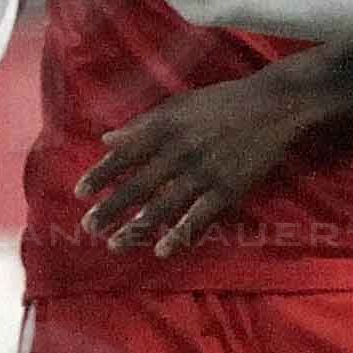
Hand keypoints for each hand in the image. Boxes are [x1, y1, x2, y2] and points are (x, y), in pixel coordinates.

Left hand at [78, 65, 315, 256]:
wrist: (272, 105)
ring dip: (137, 228)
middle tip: (88, 227)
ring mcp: (204, 172)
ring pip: (164, 206)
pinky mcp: (227, 189)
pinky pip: (199, 217)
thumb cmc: (221, 102)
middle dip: (111, 208)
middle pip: (138, 185)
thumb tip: (107, 140)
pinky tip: (162, 251)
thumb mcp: (178, 104)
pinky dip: (180, 235)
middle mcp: (179, 151)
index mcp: (165, 127)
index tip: (79, 193)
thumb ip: (142, 124)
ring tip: (115, 244)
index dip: (101, 175)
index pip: (125, 154)